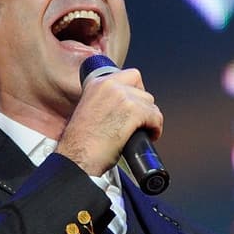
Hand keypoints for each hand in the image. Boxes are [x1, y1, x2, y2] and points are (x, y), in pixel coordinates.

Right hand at [57, 64, 161, 178]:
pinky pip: (155, 116)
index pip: (129, 76)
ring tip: (143, 130)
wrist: (77, 157)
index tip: (134, 104)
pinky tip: (149, 136)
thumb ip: (104, 102)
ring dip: (150, 117)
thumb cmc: (80, 142)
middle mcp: (109, 86)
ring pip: (150, 102)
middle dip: (143, 105)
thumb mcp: (89, 110)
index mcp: (96, 84)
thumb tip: (122, 107)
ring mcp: (122, 97)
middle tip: (139, 119)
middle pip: (142, 88)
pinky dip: (156, 128)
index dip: (136, 91)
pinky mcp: (133, 111)